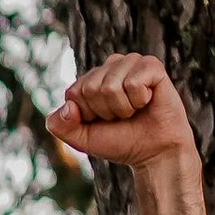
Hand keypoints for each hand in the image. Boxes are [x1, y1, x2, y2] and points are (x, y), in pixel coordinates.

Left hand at [46, 53, 194, 171]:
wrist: (154, 152)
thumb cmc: (120, 142)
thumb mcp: (82, 139)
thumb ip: (61, 126)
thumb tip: (67, 106)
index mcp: (90, 79)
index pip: (74, 92)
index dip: (87, 115)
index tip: (103, 121)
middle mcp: (109, 66)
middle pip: (92, 88)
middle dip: (106, 111)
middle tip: (122, 116)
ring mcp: (131, 62)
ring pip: (111, 86)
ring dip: (123, 108)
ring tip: (135, 110)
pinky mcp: (152, 65)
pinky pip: (133, 83)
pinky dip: (139, 100)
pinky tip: (148, 101)